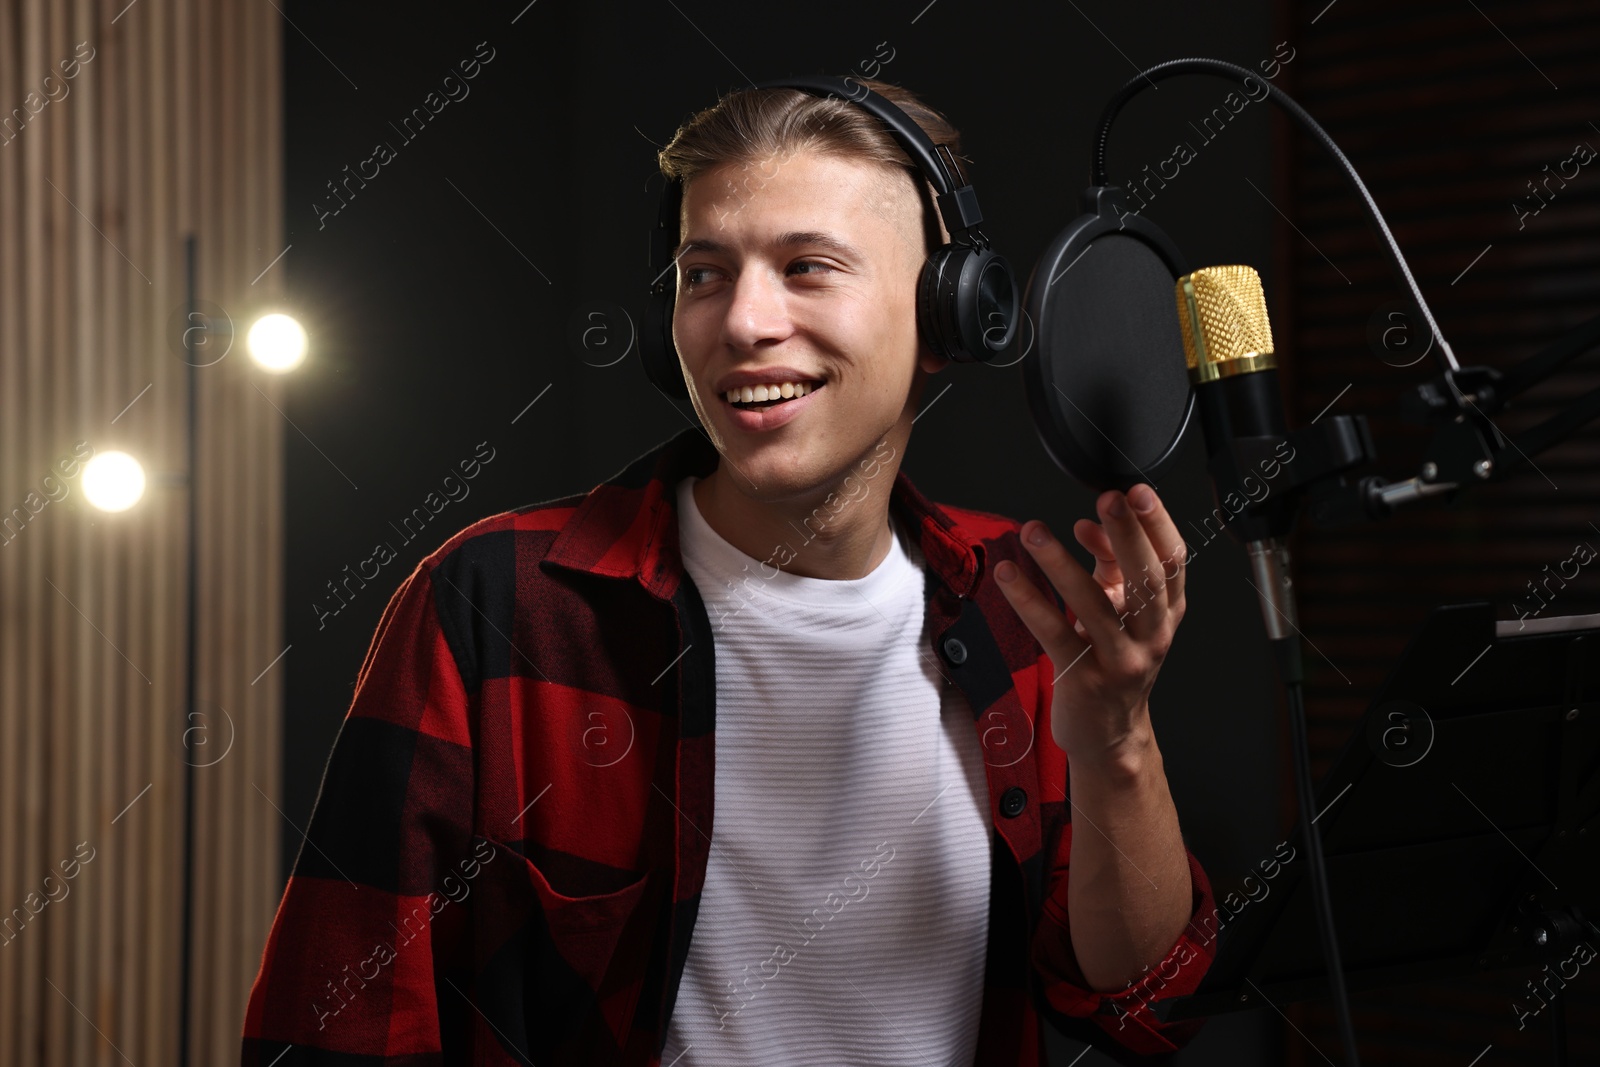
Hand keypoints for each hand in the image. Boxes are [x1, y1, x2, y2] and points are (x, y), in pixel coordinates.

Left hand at [993, 484, 1188, 770]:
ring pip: (1094, 605)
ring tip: (1033, 531)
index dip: (1158, 524)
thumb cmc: (1116, 663)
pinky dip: (1029, 601)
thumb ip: (1110, 563)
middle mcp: (1151, 635)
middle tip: (1109, 499)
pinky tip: (1007, 576)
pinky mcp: (1085, 679)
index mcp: (1166, 612)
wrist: (1110, 734)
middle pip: (1146, 578)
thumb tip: (1088, 524)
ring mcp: (1121, 660)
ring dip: (1060, 563)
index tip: (1137, 492)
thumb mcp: (1121, 610)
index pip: (1172, 560)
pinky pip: (1054, 633)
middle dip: (1128, 534)